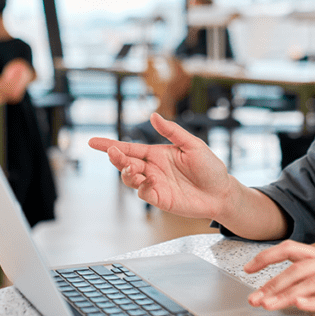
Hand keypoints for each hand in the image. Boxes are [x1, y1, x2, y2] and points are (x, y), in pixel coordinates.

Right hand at [88, 113, 233, 219]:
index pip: (129, 148)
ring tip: (130, 167)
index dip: (110, 145)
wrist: (222, 192)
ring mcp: (154, 184)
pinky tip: (148, 181)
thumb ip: (172, 131)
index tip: (92, 142)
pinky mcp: (160, 199)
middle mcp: (152, 169)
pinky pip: (144, 194)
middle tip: (113, 153)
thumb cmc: (210, 167)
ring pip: (130, 178)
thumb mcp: (193, 145)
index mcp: (157, 153)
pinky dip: (142, 187)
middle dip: (116, 158)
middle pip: (125, 163)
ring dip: (126, 172)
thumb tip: (153, 116)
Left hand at [244, 241, 314, 314]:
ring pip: (310, 282)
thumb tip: (288, 286)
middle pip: (296, 269)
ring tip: (269, 305)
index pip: (290, 249)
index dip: (267, 256)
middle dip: (271, 284)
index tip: (247, 268)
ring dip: (286, 294)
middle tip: (254, 298)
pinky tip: (302, 305)